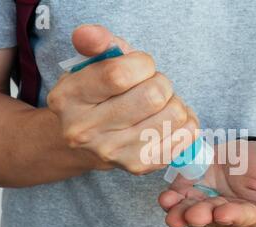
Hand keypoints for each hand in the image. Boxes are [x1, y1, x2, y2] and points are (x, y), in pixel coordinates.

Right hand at [47, 24, 198, 174]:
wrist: (83, 144)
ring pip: (175, 114)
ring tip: (158, 104)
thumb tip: (91, 33)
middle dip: (160, 82)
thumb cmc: (95, 96)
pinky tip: (168, 120)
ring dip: (174, 102)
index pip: (120, 74)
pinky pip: (186, 135)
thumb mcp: (91, 65)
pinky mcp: (139, 166)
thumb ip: (96, 43)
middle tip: (150, 87)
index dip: (142, 64)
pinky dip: (186, 121)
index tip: (140, 66)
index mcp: (69, 98)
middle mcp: (86, 130)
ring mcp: (113, 153)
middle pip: (154, 96)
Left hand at [159, 140, 255, 226]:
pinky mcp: (187, 197)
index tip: (223, 213)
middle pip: (213, 221)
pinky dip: (170, 202)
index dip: (232, 217)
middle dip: (202, 215)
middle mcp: (227, 223)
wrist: (246, 153)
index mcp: (253, 220)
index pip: (243, 220)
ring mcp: (204, 212)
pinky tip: (165, 199)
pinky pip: (176, 204)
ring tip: (173, 207)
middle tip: (194, 212)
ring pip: (191, 216)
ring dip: (181, 212)